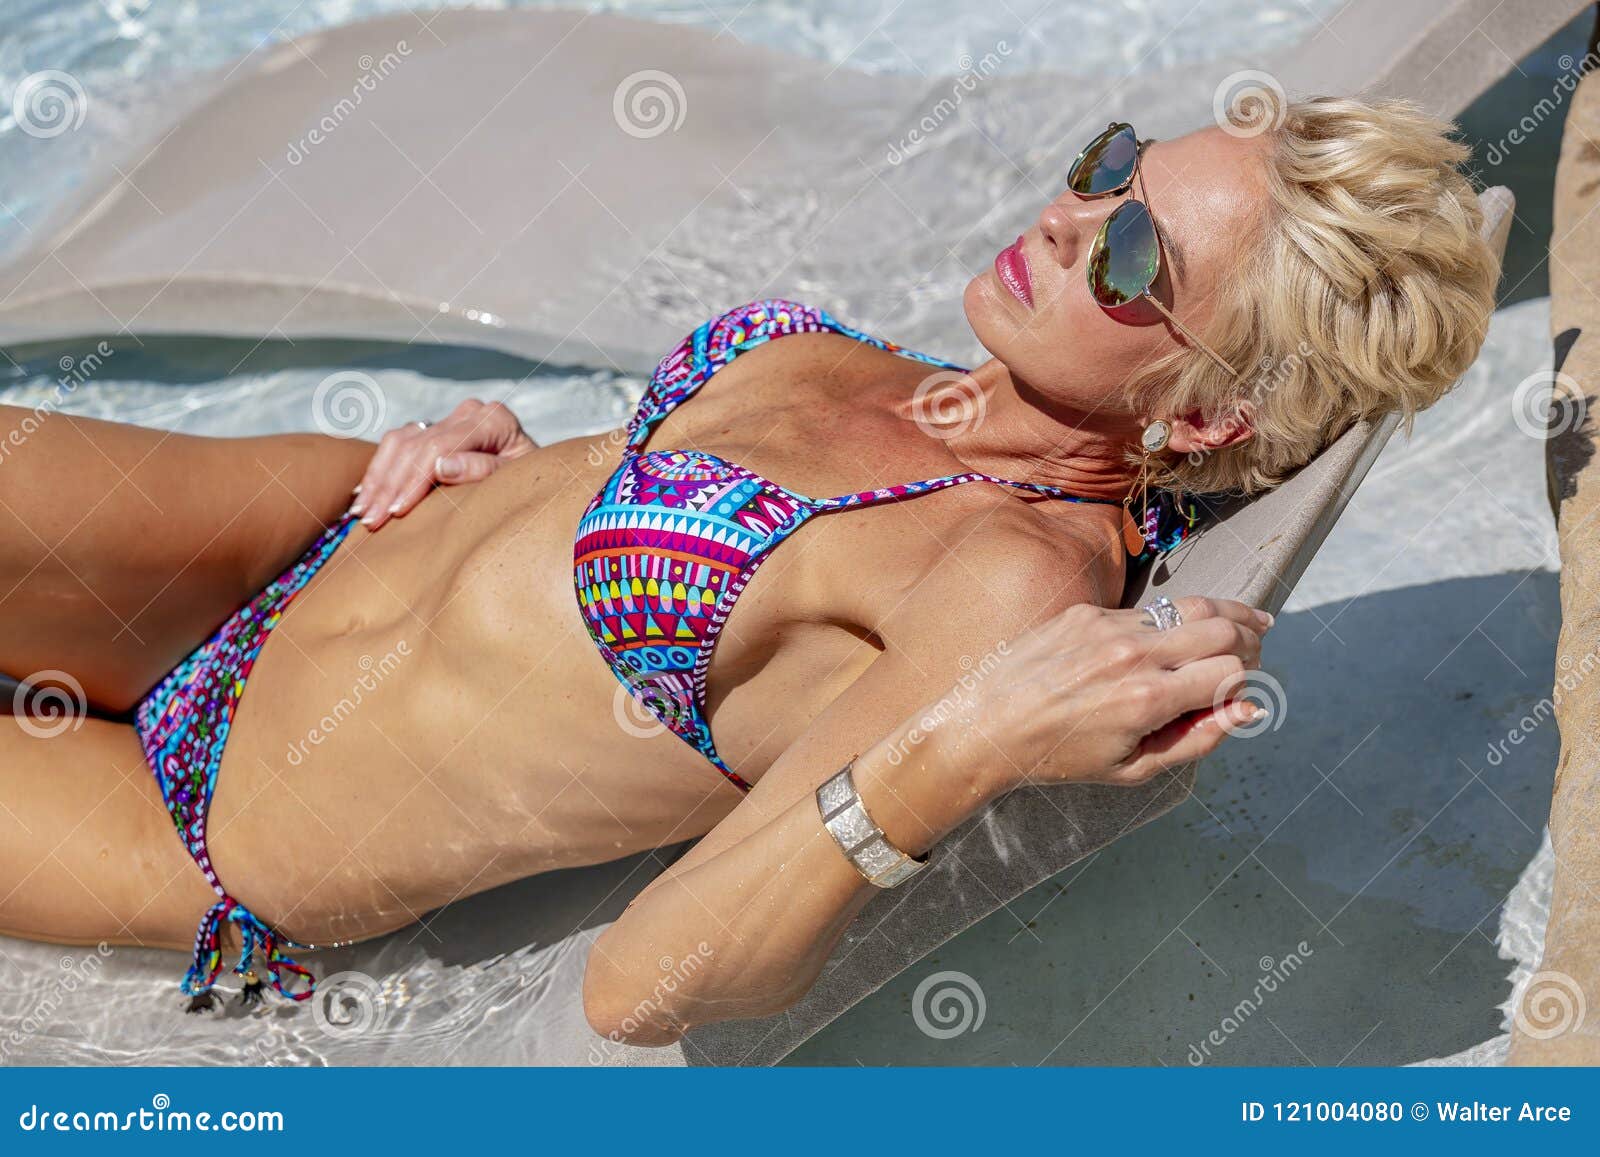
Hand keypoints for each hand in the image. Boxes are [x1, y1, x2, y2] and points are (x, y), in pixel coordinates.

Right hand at [351, 398, 534, 529]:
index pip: (439, 446)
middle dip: (389, 484)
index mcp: (493, 420)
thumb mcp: (516, 480)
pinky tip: (365, 494)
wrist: (541, 475)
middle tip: (369, 520)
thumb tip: (440, 467)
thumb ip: (481, 470)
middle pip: (415, 444)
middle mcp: (470, 413)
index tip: (396, 511)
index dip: (414, 479)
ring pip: (400, 440)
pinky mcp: (437, 429)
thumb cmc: (533, 482)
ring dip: (377, 477)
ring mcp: (451, 419)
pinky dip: (380, 468)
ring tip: (360, 511)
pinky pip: (399, 443)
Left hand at [923, 597, 1272, 789]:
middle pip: (1223, 627)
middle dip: (1248, 639)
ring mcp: (1109, 626)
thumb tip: (1249, 709)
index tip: (1236, 694)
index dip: (1244, 684)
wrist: (985, 725)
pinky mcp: (1087, 611)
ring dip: (1221, 617)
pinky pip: (1147, 610)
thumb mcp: (1133, 769)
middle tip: (1257, 648)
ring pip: (1190, 607)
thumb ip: (1198, 738)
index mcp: (1148, 699)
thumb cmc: (1061, 756)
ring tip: (1248, 623)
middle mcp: (1133, 654)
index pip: (1232, 671)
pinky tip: (1172, 636)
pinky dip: (1168, 622)